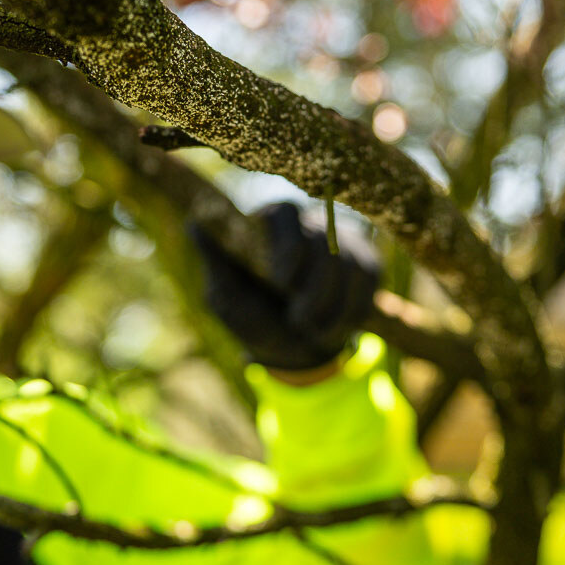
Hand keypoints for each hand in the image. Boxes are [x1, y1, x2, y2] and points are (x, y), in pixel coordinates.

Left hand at [190, 202, 377, 370]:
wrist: (296, 349)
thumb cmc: (255, 316)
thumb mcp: (228, 298)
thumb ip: (217, 263)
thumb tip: (194, 224)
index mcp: (269, 224)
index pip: (285, 214)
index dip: (288, 246)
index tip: (281, 282)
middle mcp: (308, 223)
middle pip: (323, 240)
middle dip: (314, 287)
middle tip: (299, 320)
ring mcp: (342, 240)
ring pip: (350, 263)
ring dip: (332, 307)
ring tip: (312, 331)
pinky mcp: (367, 262)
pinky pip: (370, 281)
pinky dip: (352, 311)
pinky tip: (334, 329)